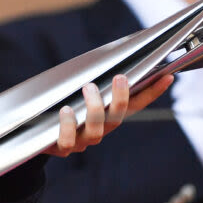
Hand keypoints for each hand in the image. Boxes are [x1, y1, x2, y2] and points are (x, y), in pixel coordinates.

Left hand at [46, 74, 172, 156]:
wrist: (35, 132)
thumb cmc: (61, 103)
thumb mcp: (78, 90)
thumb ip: (94, 78)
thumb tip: (109, 55)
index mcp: (108, 115)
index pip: (135, 104)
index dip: (152, 92)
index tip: (166, 76)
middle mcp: (100, 130)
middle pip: (117, 117)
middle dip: (121, 97)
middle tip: (120, 77)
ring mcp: (82, 140)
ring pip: (96, 131)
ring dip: (95, 108)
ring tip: (89, 88)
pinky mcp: (62, 147)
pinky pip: (68, 141)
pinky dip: (68, 126)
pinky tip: (65, 111)